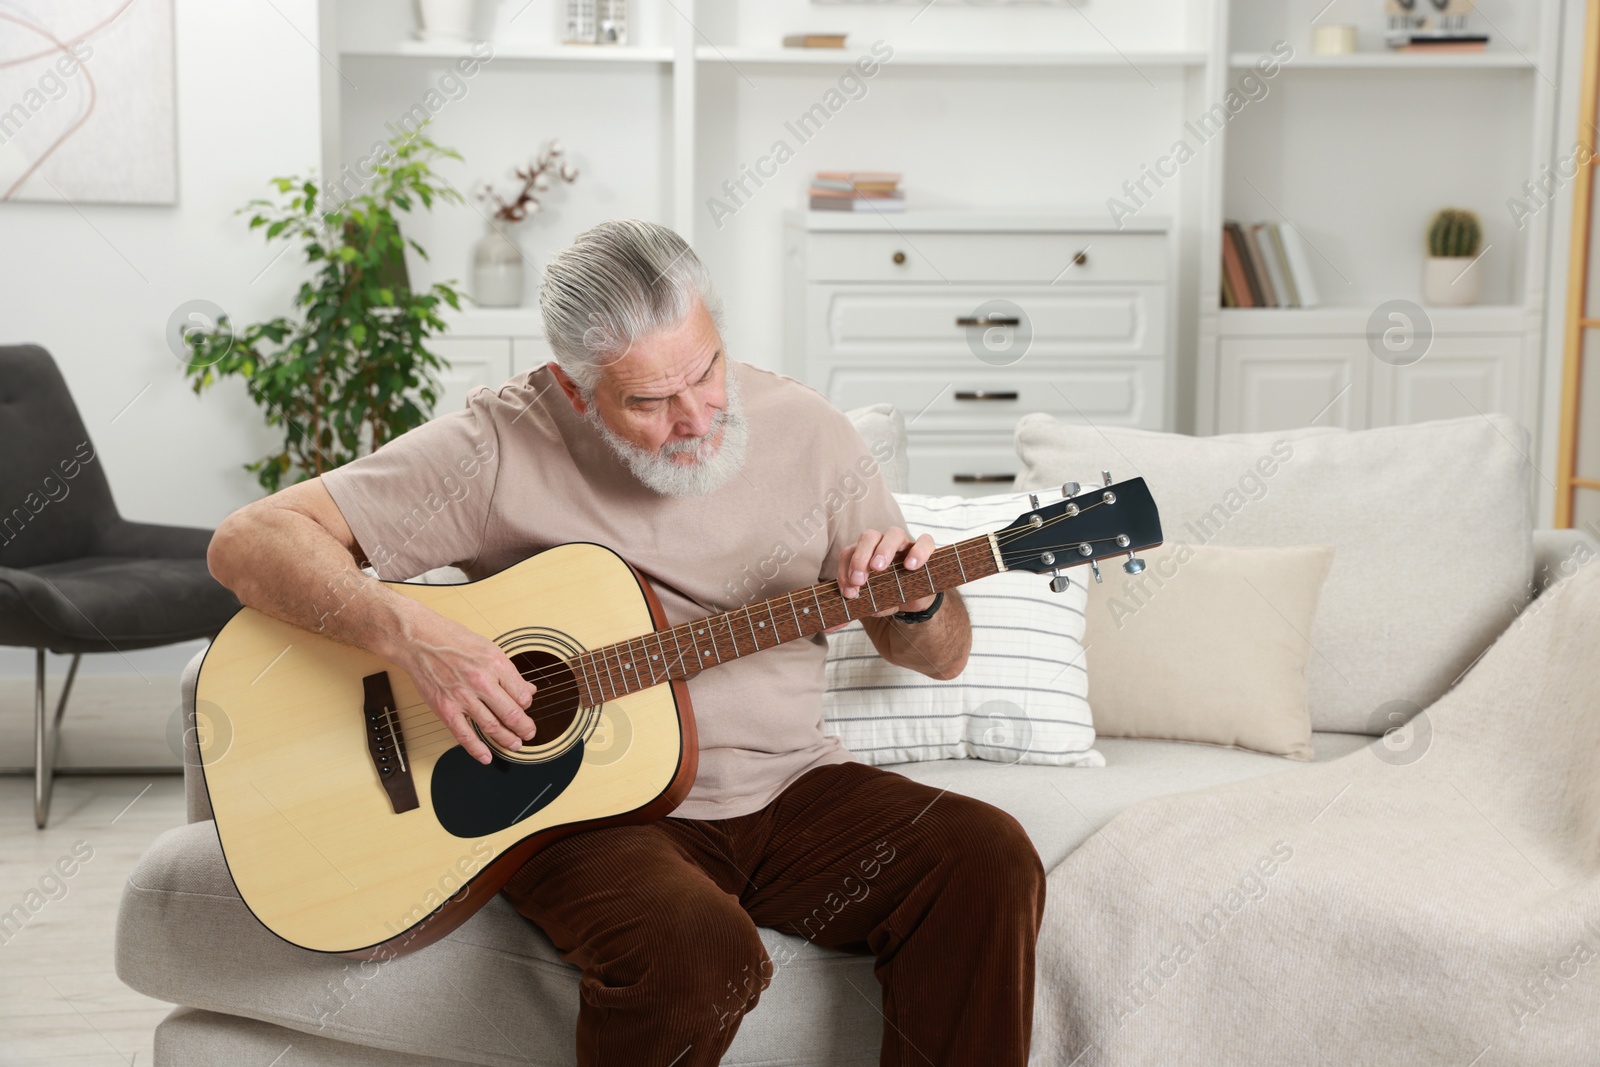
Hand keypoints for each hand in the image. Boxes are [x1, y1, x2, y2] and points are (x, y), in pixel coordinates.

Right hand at [387, 602, 536, 764]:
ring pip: (492, 727)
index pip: (522, 695)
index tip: (526, 708)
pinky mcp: (445, 709)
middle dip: (524, 728)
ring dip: (507, 739)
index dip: (528, 705)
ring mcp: (462, 697)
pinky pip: (464, 735)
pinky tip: (486, 756)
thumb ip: (509, 672)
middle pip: (511, 714)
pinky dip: (477, 749)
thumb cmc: (452, 640)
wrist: (419, 640)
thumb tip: (528, 689)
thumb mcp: (489, 648)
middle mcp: (481, 682)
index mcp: (495, 665)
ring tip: (515, 744)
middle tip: (529, 733)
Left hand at [831, 526, 936, 631]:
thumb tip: (827, 628)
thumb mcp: (867, 604)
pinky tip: (911, 566)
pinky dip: (918, 551)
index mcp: (863, 553)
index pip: (849, 553)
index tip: (849, 593)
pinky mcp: (924, 550)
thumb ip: (848, 612)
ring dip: (884, 550)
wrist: (912, 602)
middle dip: (860, 558)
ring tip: (879, 568)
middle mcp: (881, 544)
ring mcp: (904, 545)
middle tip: (859, 580)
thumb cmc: (885, 596)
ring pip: (894, 534)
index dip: (845, 571)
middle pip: (868, 537)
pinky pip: (925, 542)